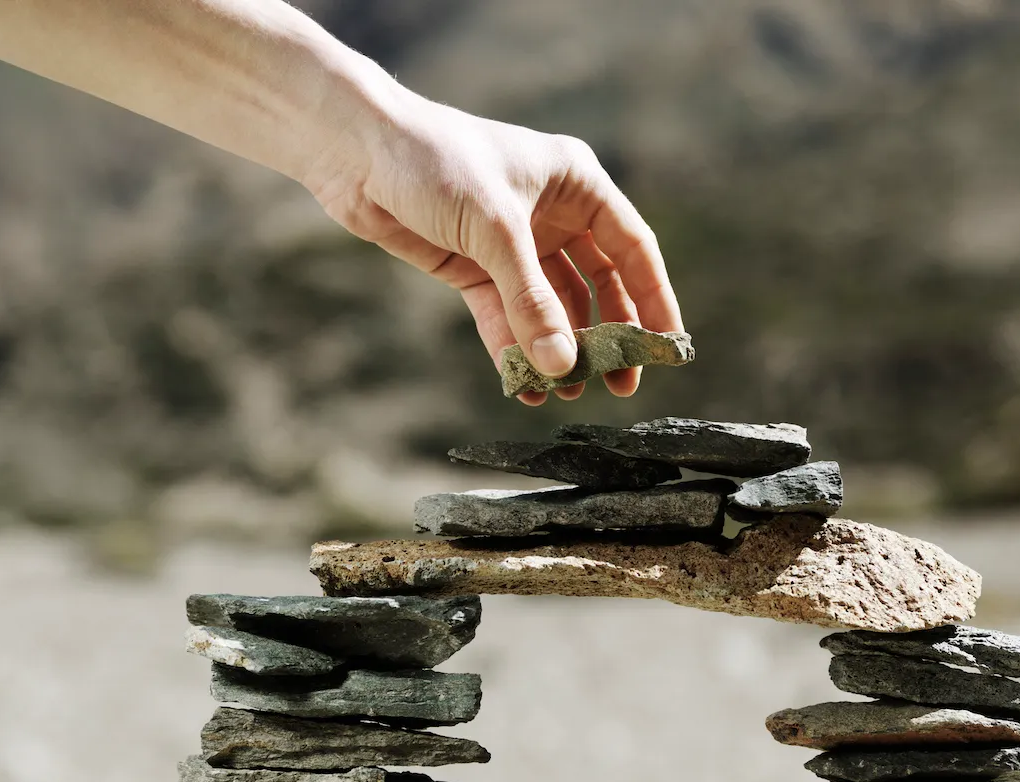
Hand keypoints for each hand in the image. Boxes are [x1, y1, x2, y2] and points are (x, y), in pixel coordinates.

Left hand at [303, 81, 682, 405]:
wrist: (354, 150)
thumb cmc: (435, 161)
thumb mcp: (495, 231)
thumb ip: (531, 301)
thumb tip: (563, 365)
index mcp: (575, 183)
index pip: (631, 249)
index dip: (653, 300)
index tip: (666, 348)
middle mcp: (552, 213)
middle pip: (596, 285)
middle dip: (606, 336)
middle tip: (618, 385)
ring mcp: (513, 244)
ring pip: (550, 307)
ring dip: (556, 349)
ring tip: (564, 392)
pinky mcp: (474, 266)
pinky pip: (505, 315)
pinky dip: (515, 348)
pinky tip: (522, 383)